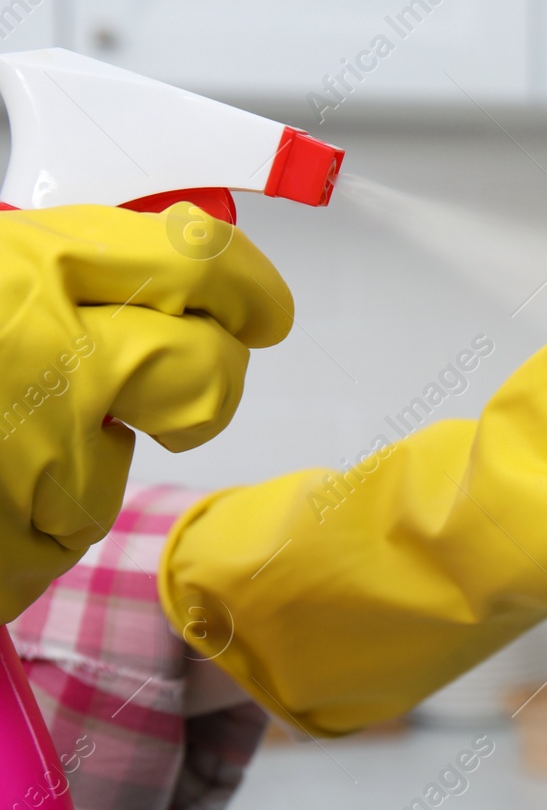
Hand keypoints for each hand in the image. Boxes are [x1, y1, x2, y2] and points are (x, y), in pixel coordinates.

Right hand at [0, 205, 291, 618]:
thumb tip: (154, 269)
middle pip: (207, 375)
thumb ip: (42, 265)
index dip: (247, 286)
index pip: (196, 262)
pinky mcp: (14, 547)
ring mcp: (36, 461)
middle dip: (203, 383)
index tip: (259, 306)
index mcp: (28, 267)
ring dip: (78, 460)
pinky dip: (21, 523)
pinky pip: (56, 536)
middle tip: (169, 383)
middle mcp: (52, 361)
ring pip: (123, 467)